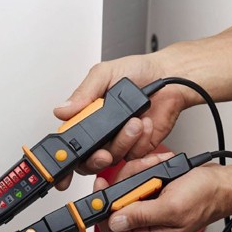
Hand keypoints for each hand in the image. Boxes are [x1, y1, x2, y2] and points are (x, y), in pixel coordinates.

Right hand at [53, 53, 192, 189]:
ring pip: (113, 158)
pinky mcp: (138, 147)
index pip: (69, 142)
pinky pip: (135, 156)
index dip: (65, 156)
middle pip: (88, 160)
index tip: (70, 157)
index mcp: (87, 115)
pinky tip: (145, 123)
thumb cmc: (138, 71)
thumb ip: (83, 93)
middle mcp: (101, 132)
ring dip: (124, 141)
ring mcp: (120, 141)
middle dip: (95, 160)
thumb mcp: (103, 74)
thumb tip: (62, 110)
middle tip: (103, 152)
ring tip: (134, 121)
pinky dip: (141, 141)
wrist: (169, 77)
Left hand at [94, 153, 229, 231]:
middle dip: (127, 182)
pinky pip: (140, 181)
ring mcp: (151, 210)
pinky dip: (148, 170)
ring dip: (140, 173)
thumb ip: (141, 216)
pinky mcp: (155, 196)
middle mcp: (148, 226)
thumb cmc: (205, 197)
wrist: (223, 184)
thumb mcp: (171, 207)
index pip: (111, 228)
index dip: (104, 208)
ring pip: (127, 189)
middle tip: (144, 172)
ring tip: (158, 167)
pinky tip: (161, 167)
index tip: (104, 186)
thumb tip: (114, 221)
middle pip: (117, 204)